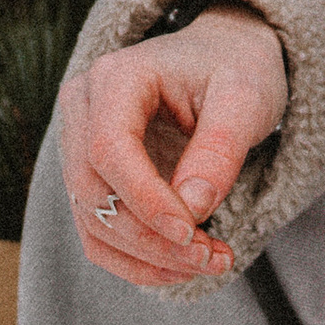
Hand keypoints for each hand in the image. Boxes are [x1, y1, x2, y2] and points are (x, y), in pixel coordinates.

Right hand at [57, 6, 288, 285]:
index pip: (109, 149)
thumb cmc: (233, 68)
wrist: (223, 59)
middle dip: (152, 239)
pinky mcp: (93, 180)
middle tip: (212, 257)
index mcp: (115, 78)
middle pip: (94, 191)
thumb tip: (192, 209)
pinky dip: (140, 262)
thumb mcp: (244, 97)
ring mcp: (79, 147)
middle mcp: (83, 110)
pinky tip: (186, 265)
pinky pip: (100, 236)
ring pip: (93, 222)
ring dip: (149, 258)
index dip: (146, 200)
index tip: (192, 233)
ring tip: (211, 261)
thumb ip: (220, 149)